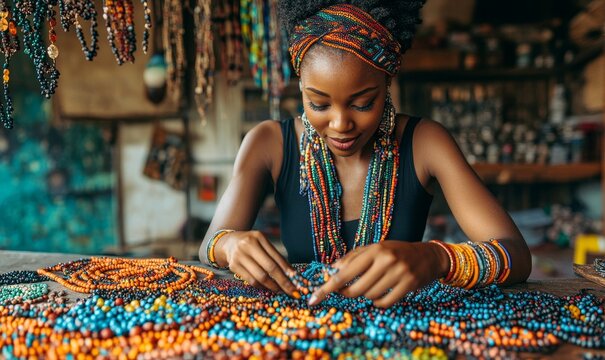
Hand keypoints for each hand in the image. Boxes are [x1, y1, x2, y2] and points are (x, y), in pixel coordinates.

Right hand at [217, 230, 298, 296]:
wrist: (228, 243)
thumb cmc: (251, 244)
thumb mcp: (263, 244)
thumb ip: (275, 257)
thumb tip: (292, 275)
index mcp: (259, 237)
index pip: (277, 257)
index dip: (288, 271)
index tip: (298, 281)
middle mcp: (248, 245)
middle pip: (270, 268)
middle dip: (283, 282)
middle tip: (293, 292)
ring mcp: (239, 256)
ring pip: (260, 277)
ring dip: (273, 286)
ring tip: (281, 291)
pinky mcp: (233, 266)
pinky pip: (251, 281)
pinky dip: (262, 286)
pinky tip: (268, 288)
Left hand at [309, 241, 448, 307]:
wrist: (427, 255)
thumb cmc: (395, 251)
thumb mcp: (374, 248)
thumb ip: (352, 257)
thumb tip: (331, 270)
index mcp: (374, 250)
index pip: (345, 272)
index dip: (328, 287)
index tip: (313, 298)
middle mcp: (386, 260)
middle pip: (356, 289)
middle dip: (348, 293)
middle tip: (348, 291)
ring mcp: (398, 273)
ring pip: (370, 296)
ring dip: (366, 295)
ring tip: (372, 286)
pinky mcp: (408, 285)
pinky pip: (385, 303)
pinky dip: (378, 302)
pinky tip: (381, 295)